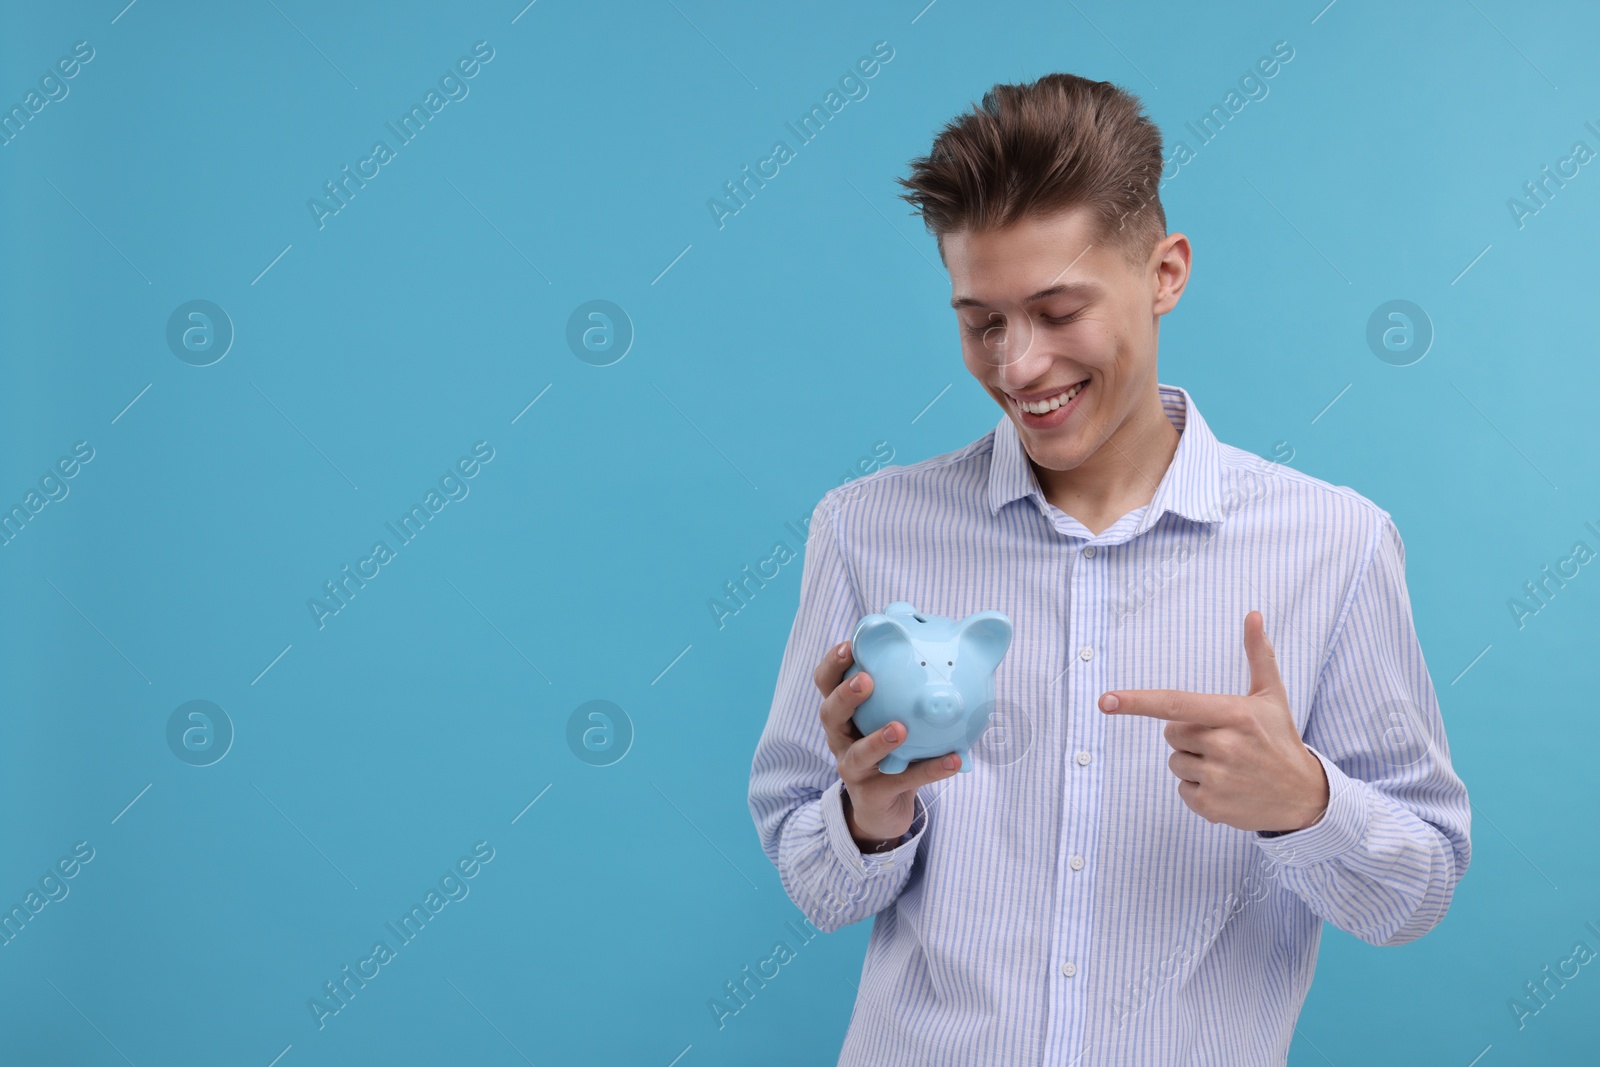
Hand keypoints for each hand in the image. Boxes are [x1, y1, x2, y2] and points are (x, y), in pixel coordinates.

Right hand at [814, 638, 961, 847]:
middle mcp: (841, 739)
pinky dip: (929, 770)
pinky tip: (954, 760)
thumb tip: (968, 641)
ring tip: (900, 729)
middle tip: (866, 680)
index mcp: (844, 713)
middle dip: (845, 695)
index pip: (827, 683)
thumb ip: (914, 686)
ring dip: (878, 739)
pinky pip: (902, 781)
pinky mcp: (873, 794)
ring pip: (859, 754)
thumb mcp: (896, 714)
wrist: (885, 806)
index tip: (851, 645)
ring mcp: (854, 769)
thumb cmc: (893, 748)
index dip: (833, 664)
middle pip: (830, 714)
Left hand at [1098, 610, 1328, 832]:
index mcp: (1234, 714)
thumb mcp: (1272, 696)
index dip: (1137, 701)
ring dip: (1194, 763)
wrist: (1304, 796)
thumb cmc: (1280, 739)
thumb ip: (1258, 654)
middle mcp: (1225, 746)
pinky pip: (1182, 790)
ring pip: (1175, 762)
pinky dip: (1198, 789)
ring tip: (1229, 766)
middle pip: (1172, 733)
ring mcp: (1218, 778)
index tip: (1105, 700)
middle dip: (1190, 735)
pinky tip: (1227, 788)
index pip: (1175, 704)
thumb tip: (1252, 614)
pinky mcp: (1212, 806)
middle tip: (1225, 743)